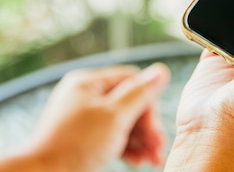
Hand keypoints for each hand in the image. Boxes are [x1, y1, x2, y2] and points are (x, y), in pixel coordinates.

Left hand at [0, 63, 169, 171]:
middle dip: (146, 127)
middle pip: (128, 103)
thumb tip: (160, 71)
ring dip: (140, 140)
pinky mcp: (81, 139)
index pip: (131, 81)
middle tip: (157, 148)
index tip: (155, 128)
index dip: (148, 104)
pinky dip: (126, 147)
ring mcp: (82, 119)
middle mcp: (84, 97)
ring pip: (121, 122)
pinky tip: (138, 161)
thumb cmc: (73, 146)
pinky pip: (110, 136)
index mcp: (88, 83)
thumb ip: (140, 94)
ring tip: (152, 159)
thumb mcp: (114, 117)